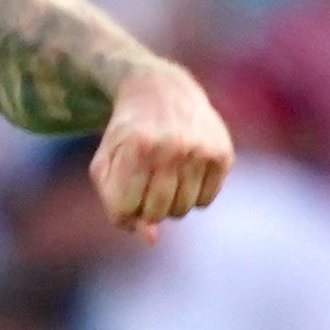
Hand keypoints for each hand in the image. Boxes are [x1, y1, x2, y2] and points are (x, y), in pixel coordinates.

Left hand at [88, 63, 231, 237]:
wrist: (161, 90)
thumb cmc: (127, 135)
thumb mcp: (106, 164)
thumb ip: (117, 205)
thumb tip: (152, 239)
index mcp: (138, 147)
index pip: (127, 209)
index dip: (121, 207)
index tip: (122, 190)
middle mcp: (173, 147)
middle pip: (156, 213)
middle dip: (146, 206)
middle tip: (144, 181)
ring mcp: (201, 150)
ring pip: (182, 210)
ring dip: (170, 202)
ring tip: (164, 174)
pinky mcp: (222, 153)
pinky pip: (205, 201)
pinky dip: (193, 194)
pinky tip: (185, 170)